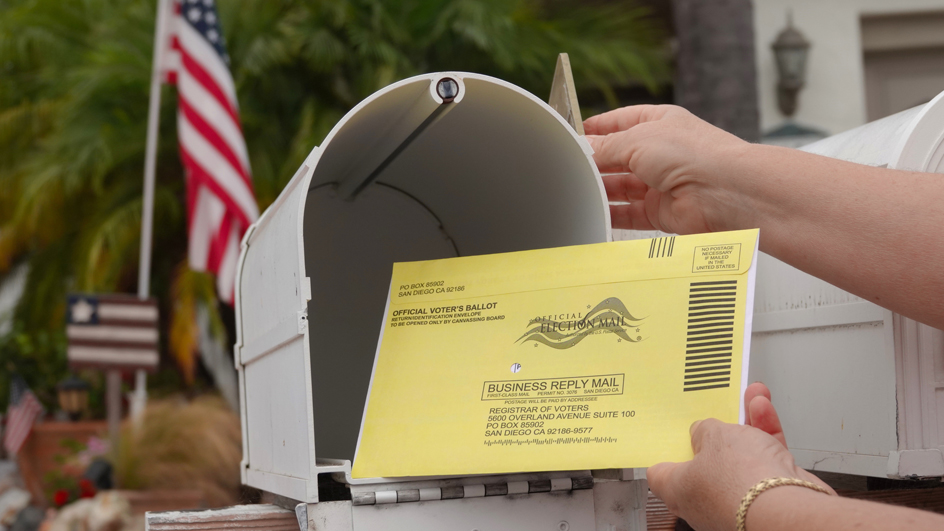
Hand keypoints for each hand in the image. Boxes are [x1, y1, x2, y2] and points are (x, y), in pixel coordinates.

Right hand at [583, 105, 749, 234]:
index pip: (622, 122)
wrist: (724, 191)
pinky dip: (612, 214)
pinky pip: (629, 214)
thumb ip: (606, 146)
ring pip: (622, 187)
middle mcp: (661, 152)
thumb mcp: (637, 139)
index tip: (575, 134)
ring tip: (577, 191)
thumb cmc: (693, 153)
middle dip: (596, 162)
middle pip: (618, 157)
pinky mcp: (661, 211)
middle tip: (569, 167)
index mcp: (659, 123)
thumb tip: (583, 148)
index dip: (599, 128)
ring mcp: (661, 183)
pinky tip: (593, 212)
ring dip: (601, 189)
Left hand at [646, 383, 834, 530]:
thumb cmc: (739, 480)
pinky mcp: (767, 497)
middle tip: (717, 410)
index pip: (661, 474)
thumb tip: (703, 432)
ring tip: (750, 398)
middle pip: (706, 459)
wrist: (786, 509)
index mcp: (679, 491)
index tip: (671, 432)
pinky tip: (764, 410)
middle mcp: (705, 500)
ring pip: (739, 457)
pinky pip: (762, 463)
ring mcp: (737, 500)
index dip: (666, 451)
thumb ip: (704, 429)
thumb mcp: (713, 435)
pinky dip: (764, 437)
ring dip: (746, 426)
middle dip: (717, 430)